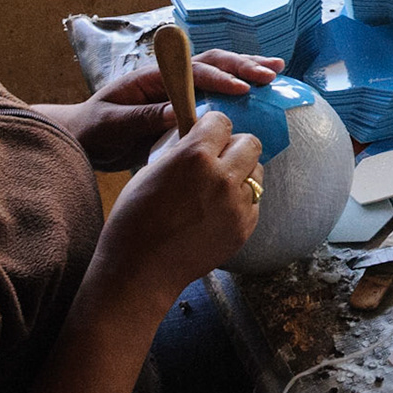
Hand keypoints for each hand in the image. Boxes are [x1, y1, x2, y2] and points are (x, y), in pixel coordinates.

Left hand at [55, 50, 283, 171]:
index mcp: (152, 77)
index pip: (192, 71)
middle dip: (242, 66)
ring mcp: (178, 89)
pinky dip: (239, 87)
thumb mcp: (112, 125)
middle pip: (212, 62)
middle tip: (270, 74)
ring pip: (218, 71)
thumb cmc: (93, 131)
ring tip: (276, 70)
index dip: (219, 78)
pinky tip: (261, 91)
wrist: (82, 139)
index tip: (242, 89)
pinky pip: (216, 93)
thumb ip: (143, 117)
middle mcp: (169, 77)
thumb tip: (179, 114)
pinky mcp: (184, 105)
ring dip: (247, 69)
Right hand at [95, 111, 262, 305]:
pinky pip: (254, 202)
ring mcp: (237, 204)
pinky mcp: (245, 227)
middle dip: (233, 147)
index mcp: (195, 157)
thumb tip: (200, 137)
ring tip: (218, 187)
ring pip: (257, 172)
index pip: (222, 122)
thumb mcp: (151, 171)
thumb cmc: (135, 220)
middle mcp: (223, 177)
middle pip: (250, 142)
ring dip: (241, 173)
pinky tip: (217, 211)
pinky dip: (240, 202)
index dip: (212, 128)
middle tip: (217, 160)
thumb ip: (182, 151)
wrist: (140, 271)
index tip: (206, 135)